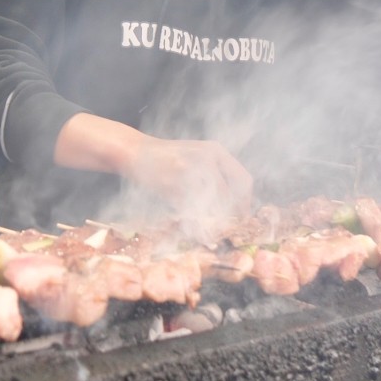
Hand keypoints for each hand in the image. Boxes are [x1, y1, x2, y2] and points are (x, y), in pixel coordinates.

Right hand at [122, 136, 254, 216]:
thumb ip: (216, 174)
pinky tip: (190, 225)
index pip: (243, 180)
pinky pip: (193, 210)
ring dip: (214, 221)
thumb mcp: (197, 155)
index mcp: (216, 151)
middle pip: (233, 195)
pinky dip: (195, 222)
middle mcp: (208, 158)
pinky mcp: (176, 183)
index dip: (245, 202)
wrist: (136, 152)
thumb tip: (235, 204)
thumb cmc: (168, 158)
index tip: (241, 216)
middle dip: (232, 215)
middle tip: (226, 227)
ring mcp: (192, 170)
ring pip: (214, 205)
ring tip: (207, 229)